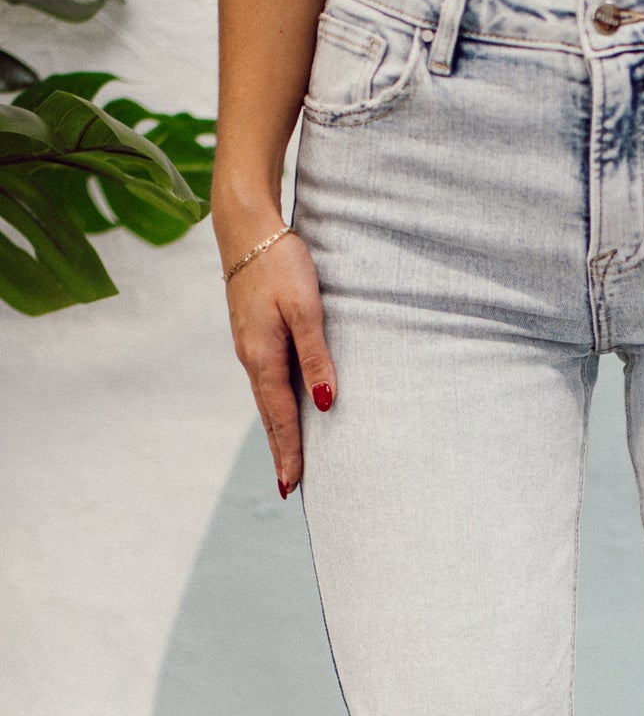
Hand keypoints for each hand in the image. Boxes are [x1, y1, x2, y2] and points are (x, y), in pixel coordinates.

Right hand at [219, 217, 335, 496]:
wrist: (246, 227)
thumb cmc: (281, 262)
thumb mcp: (305, 309)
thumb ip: (315, 357)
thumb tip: (324, 405)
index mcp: (264, 357)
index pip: (280, 417)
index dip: (289, 453)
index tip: (292, 487)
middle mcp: (251, 358)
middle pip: (269, 416)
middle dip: (280, 452)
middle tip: (288, 488)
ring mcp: (249, 347)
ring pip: (265, 400)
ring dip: (277, 431)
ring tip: (287, 459)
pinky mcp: (252, 335)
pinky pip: (265, 381)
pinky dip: (273, 406)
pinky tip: (281, 411)